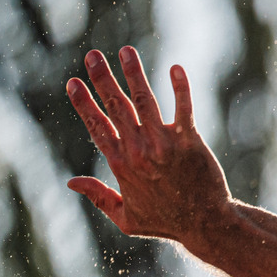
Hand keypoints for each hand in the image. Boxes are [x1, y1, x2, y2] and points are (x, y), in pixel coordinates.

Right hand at [66, 46, 230, 245]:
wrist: (205, 225)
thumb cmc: (167, 222)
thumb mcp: (126, 219)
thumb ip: (98, 197)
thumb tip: (71, 182)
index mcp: (122, 166)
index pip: (98, 128)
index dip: (84, 104)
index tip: (73, 82)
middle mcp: (140, 152)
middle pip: (117, 107)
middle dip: (102, 79)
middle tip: (92, 55)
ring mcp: (164, 145)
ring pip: (145, 101)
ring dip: (134, 74)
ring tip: (126, 51)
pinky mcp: (190, 142)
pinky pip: (183, 109)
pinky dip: (180, 88)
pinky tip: (175, 68)